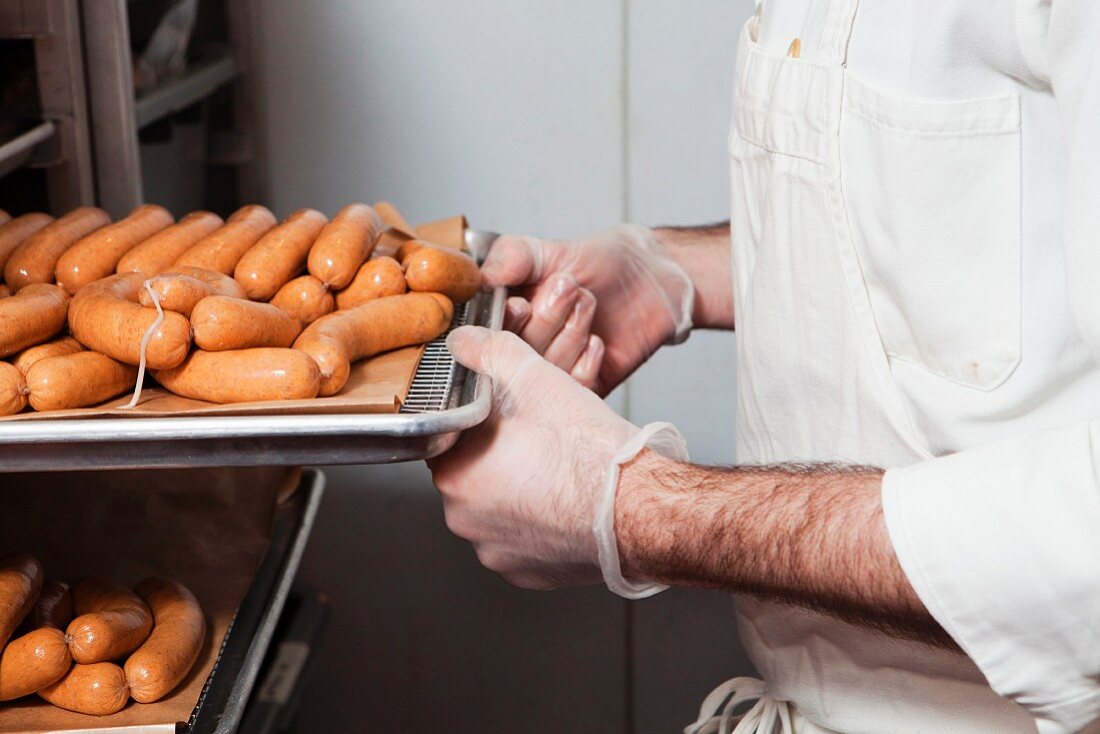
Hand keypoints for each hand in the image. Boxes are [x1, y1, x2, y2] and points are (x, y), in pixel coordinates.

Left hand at [428, 325, 638, 588]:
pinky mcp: (525, 573)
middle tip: (537, 436)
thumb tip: (463, 341)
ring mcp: (494, 552)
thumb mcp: (536, 379)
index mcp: (454, 474)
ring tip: (556, 467)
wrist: (638, 508)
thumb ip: (490, 353)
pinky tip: (565, 499)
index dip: (481, 418)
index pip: (450, 435)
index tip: (507, 413)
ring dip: (519, 487)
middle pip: (473, 472)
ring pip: (498, 506)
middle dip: (500, 453)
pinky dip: (539, 520)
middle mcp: (463, 520)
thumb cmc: (587, 451)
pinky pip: (523, 538)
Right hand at [482, 224, 693, 394]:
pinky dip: (586, 364)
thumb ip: (513, 256)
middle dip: (546, 319)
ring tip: (587, 301)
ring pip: (546, 373)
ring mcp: (553, 375)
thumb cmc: (597, 262)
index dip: (505, 323)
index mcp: (506, 320)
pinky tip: (597, 340)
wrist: (649, 278)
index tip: (522, 304)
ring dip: (570, 334)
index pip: (487, 336)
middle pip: (516, 357)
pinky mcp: (584, 392)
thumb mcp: (549, 249)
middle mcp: (524, 352)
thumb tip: (483, 277)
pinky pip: (575, 391)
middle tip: (569, 285)